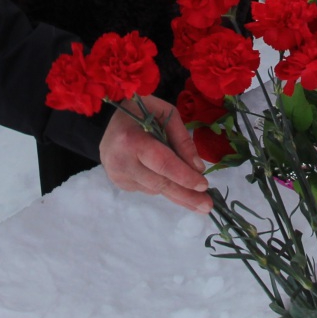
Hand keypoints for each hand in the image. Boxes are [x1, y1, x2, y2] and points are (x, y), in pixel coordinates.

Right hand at [100, 94, 211, 213]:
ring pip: (155, 189)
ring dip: (177, 193)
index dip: (185, 176)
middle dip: (186, 195)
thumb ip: (181, 139)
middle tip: (207, 206)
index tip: (204, 186)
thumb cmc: (140, 111)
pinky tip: (170, 181)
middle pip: (160, 183)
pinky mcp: (118, 182)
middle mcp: (120, 160)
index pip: (162, 163)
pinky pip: (147, 189)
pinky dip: (162, 185)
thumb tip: (198, 168)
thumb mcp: (165, 113)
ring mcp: (117, 174)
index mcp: (131, 138)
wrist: (109, 120)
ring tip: (197, 200)